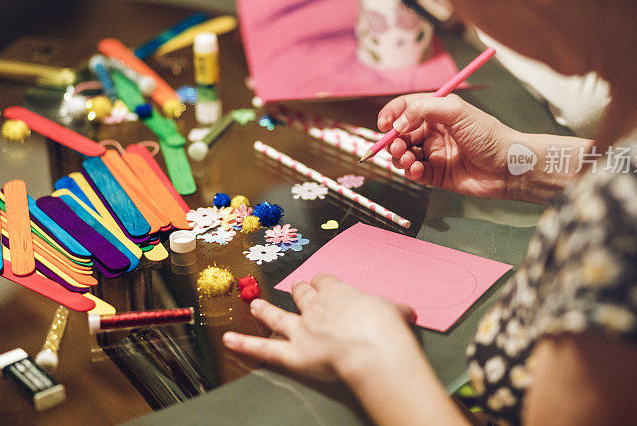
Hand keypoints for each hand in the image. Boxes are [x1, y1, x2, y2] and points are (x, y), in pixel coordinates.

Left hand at [222, 274, 419, 381]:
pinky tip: (229, 340)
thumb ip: (396, 310)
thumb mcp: (396, 310)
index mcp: (339, 292)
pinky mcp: (293, 353)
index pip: (325, 282)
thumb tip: (406, 312)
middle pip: (302, 294)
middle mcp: (316, 307)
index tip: (323, 285)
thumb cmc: (385, 328)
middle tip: (297, 291)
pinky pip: (265, 348)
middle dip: (299, 292)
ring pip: (279, 315)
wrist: (373, 348)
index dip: (323, 284)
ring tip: (255, 305)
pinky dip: (245, 344)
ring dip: (265, 310)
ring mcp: (301, 329)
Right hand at [378, 93, 517, 198]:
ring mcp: (434, 154)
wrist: (507, 167)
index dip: (391, 115)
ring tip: (408, 159)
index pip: (405, 109)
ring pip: (403, 155)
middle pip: (400, 134)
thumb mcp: (456, 111)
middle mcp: (433, 132)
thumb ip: (423, 109)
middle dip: (393, 140)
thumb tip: (397, 122)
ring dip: (399, 157)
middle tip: (397, 146)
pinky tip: (417, 170)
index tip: (384, 125)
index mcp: (437, 113)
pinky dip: (410, 171)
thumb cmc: (488, 135)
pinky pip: (414, 173)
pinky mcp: (436, 175)